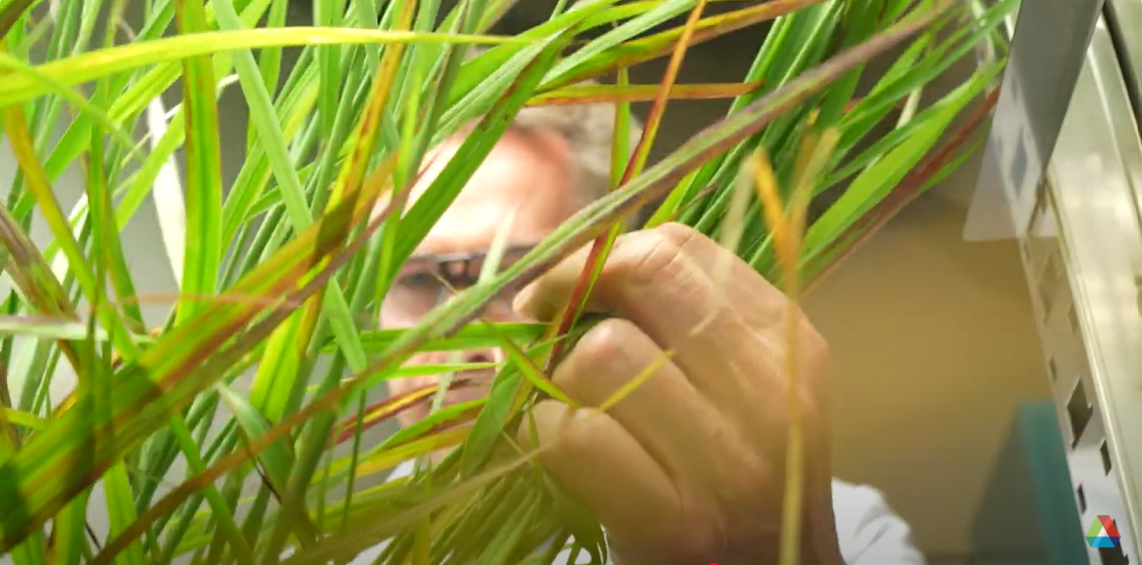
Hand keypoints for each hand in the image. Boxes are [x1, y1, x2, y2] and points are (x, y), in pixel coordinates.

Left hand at [514, 223, 842, 564]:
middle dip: (569, 288)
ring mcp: (729, 460)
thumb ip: (680, 321)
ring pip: (602, 353)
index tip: (569, 287)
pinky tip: (559, 447)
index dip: (603, 255)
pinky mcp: (678, 523)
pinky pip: (575, 435)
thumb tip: (569, 267)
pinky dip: (545, 432)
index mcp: (785, 339)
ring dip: (557, 374)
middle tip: (541, 320)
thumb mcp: (739, 383)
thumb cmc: (732, 474)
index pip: (678, 246)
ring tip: (563, 399)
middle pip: (644, 276)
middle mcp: (770, 391)